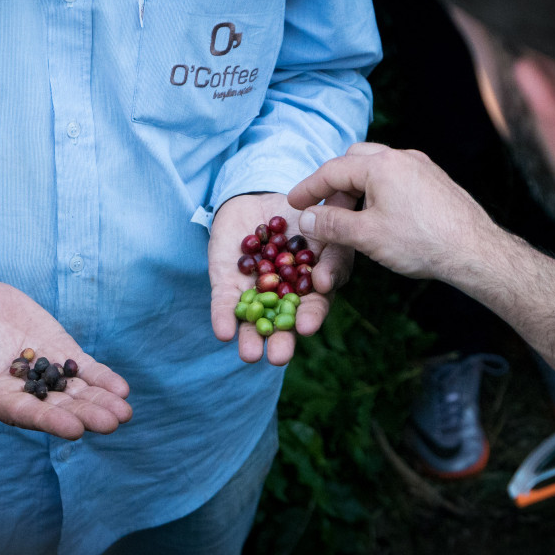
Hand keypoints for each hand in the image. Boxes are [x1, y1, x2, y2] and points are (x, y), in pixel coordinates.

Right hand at [0, 269, 131, 438]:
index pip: (25, 415)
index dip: (49, 421)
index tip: (74, 430)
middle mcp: (24, 392)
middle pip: (59, 407)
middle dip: (87, 414)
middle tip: (113, 422)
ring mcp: (45, 372)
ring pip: (76, 391)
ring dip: (100, 401)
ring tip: (124, 411)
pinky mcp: (59, 350)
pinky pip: (83, 368)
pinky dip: (101, 377)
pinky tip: (122, 389)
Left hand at [209, 192, 354, 365]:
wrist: (261, 197)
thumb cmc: (302, 218)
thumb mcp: (324, 232)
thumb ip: (331, 256)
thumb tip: (323, 282)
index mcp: (309, 290)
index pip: (312, 308)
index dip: (311, 318)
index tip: (307, 327)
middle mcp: (280, 298)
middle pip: (281, 324)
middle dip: (280, 342)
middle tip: (278, 357)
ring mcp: (253, 293)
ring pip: (252, 321)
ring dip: (250, 338)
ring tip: (250, 354)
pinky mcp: (226, 284)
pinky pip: (225, 303)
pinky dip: (223, 317)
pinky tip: (224, 332)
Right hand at [288, 142, 498, 279]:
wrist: (475, 252)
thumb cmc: (420, 242)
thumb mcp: (365, 235)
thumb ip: (331, 224)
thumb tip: (305, 218)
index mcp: (381, 165)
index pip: (332, 170)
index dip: (308, 187)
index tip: (293, 203)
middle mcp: (402, 157)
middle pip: (354, 160)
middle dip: (333, 183)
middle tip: (321, 209)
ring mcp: (422, 167)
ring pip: (376, 168)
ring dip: (356, 188)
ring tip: (347, 216)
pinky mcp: (434, 181)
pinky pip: (396, 177)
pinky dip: (377, 191)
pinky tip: (377, 216)